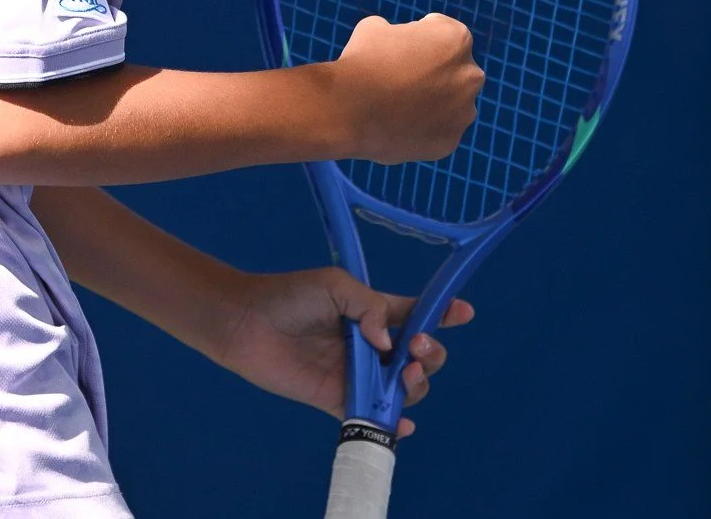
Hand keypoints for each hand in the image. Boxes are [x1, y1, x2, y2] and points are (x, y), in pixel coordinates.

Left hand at [209, 267, 473, 438]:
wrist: (246, 322)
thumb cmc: (288, 296)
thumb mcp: (335, 286)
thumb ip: (369, 308)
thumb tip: (387, 344)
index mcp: (373, 313)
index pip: (416, 315)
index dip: (444, 315)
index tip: (464, 312)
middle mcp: (371, 345)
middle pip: (419, 357)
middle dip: (430, 355)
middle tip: (414, 349)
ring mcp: (356, 374)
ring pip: (402, 388)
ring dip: (414, 385)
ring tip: (402, 376)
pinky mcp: (335, 399)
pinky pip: (370, 417)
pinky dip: (392, 424)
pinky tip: (402, 424)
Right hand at [330, 14, 483, 163]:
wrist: (348, 109)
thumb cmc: (361, 62)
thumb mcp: (376, 27)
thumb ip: (399, 33)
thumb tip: (397, 45)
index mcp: (457, 39)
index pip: (443, 33)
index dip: (417, 38)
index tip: (397, 49)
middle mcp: (470, 76)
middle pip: (454, 70)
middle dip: (433, 73)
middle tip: (400, 79)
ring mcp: (463, 112)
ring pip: (451, 105)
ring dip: (432, 103)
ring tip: (396, 106)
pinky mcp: (449, 142)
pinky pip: (437, 133)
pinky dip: (422, 130)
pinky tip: (397, 126)